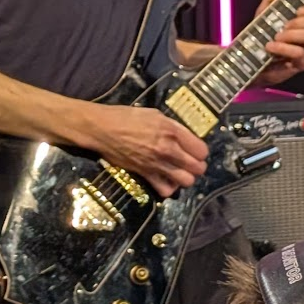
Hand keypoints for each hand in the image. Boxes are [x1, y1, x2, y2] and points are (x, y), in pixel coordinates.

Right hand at [89, 104, 207, 199]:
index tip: (195, 151)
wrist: (102, 129)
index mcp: (172, 131)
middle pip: (198, 168)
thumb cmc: (126, 117)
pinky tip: (166, 179)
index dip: (200, 152)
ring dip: (185, 177)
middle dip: (197, 166)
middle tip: (189, 163)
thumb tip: (184, 137)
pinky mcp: (146, 175)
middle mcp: (168, 149)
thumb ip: (172, 126)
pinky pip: (166, 190)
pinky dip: (169, 187)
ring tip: (179, 172)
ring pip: (187, 181)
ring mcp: (157, 164)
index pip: (201, 150)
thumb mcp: (154, 114)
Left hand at [256, 0, 303, 84]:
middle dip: (302, 21)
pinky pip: (301, 54)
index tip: (299, 10)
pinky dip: (284, 48)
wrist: (250, 56)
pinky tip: (271, 46)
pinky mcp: (302, 64)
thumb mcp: (265, 9)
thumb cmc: (261, 33)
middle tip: (285, 24)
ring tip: (277, 36)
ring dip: (294, 34)